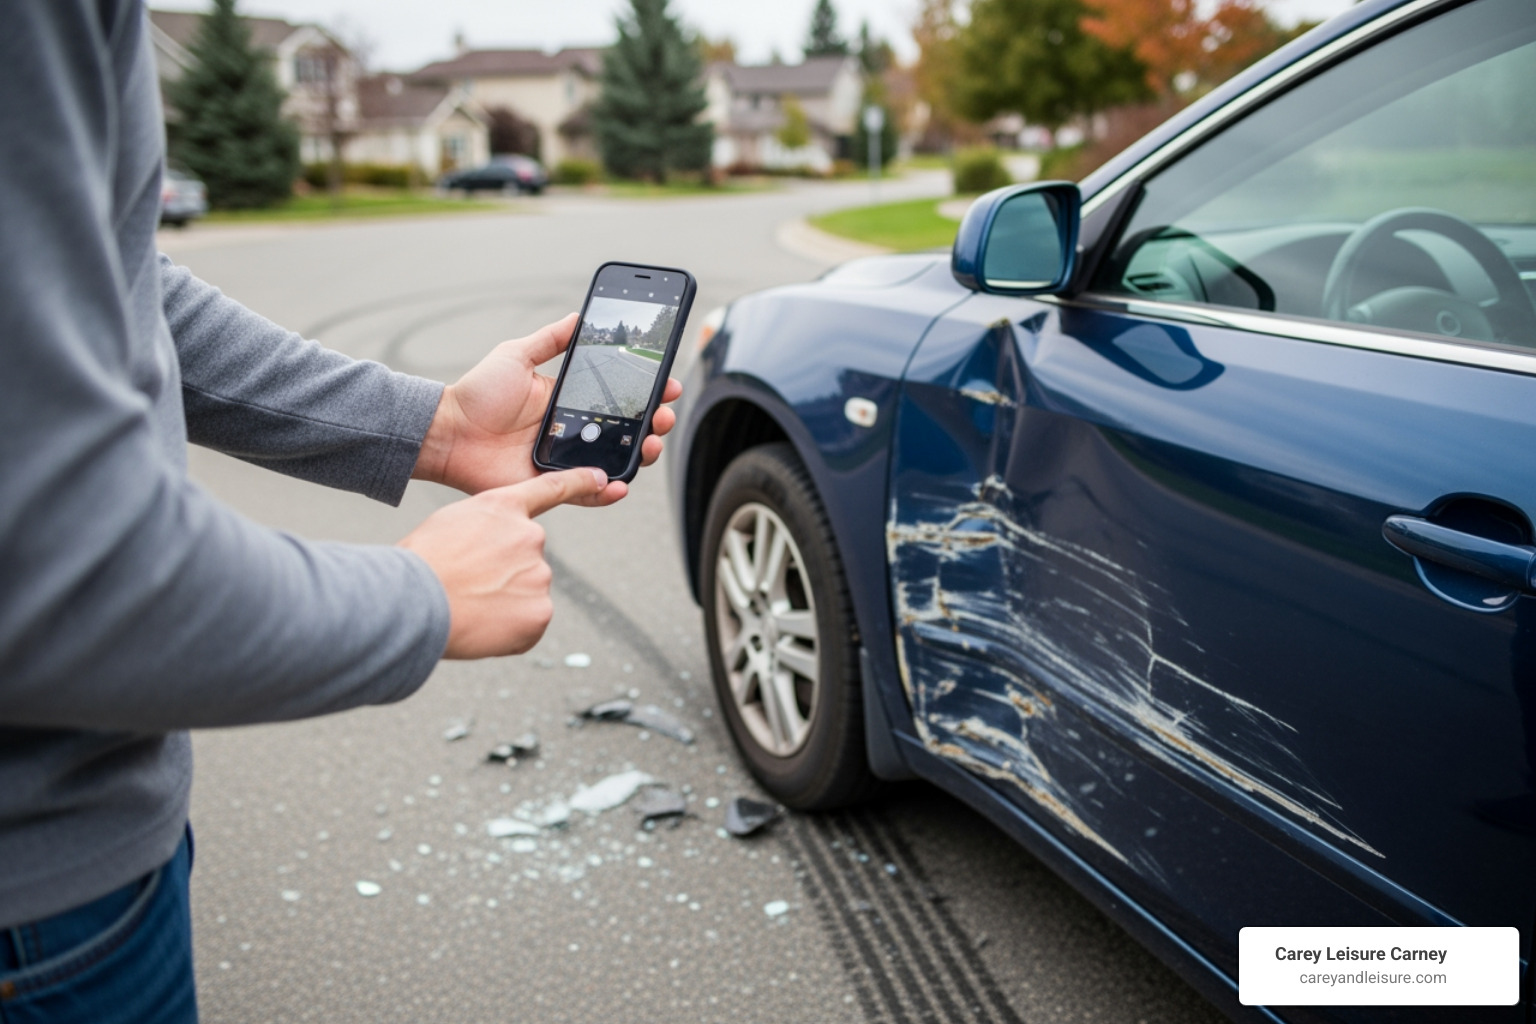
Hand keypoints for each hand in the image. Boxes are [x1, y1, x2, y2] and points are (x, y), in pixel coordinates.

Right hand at [399, 467, 606, 658]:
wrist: (414, 599)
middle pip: (527, 560)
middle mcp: (530, 536)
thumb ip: (485, 532)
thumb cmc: (420, 565)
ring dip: (504, 602)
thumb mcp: (451, 525)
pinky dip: (509, 630)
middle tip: (469, 586)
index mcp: (503, 508)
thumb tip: (495, 559)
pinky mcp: (541, 612)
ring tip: (469, 604)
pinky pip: (528, 623)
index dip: (577, 483)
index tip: (600, 480)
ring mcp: (538, 574)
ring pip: (527, 593)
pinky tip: (483, 625)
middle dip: (504, 575)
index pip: (549, 490)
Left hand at [412, 313, 682, 504]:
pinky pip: (587, 493)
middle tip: (663, 415)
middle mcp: (575, 432)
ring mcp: (566, 460)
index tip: (667, 384)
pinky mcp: (552, 485)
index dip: (647, 393)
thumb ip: (550, 339)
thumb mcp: (516, 355)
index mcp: (570, 401)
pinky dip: (607, 491)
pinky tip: (620, 483)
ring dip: (640, 455)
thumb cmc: (476, 394)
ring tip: (650, 443)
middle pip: (627, 432)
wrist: (447, 431)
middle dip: (654, 423)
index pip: (620, 398)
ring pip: (616, 462)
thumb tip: (580, 315)